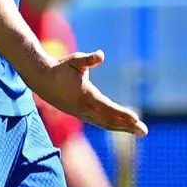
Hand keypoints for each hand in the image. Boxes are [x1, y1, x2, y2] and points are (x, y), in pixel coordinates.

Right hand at [28, 51, 148, 135]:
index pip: (107, 107)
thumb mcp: (74, 60)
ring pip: (106, 124)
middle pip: (109, 120)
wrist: (42, 80)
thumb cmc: (61, 68)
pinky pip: (100, 123)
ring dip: (123, 128)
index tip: (136, 118)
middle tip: (145, 131)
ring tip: (139, 131)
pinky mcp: (81, 115)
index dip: (122, 114)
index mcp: (85, 96)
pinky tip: (124, 127)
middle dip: (128, 126)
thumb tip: (100, 55)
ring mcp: (82, 114)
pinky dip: (113, 126)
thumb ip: (88, 59)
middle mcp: (85, 108)